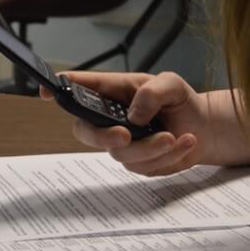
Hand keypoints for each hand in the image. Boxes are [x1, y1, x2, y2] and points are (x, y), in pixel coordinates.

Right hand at [51, 69, 220, 175]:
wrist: (203, 128)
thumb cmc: (181, 102)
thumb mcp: (171, 84)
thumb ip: (152, 93)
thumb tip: (134, 115)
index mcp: (112, 92)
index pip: (78, 88)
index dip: (58, 90)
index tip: (46, 92)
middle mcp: (110, 119)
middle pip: (85, 131)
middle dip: (102, 137)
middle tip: (125, 135)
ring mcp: (121, 143)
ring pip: (121, 154)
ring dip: (152, 147)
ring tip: (177, 136)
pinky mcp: (137, 163)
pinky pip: (144, 166)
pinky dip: (168, 156)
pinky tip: (184, 142)